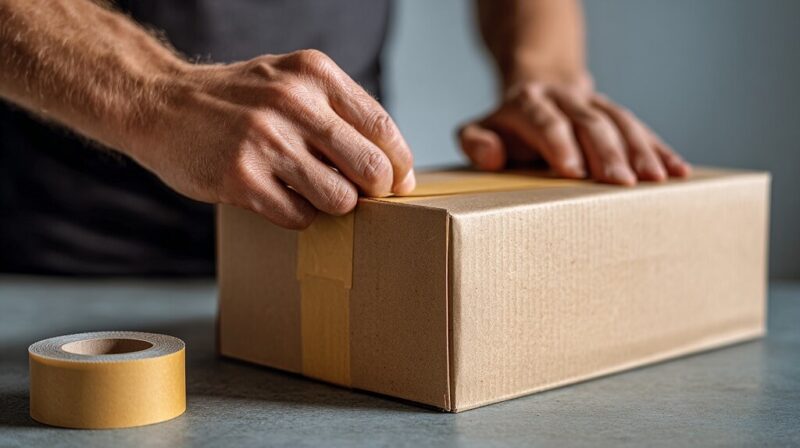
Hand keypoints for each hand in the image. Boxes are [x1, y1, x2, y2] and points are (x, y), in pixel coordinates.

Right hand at [127, 50, 414, 228]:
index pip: (382, 127)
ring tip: (314, 194)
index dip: (400, 164)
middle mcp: (293, 103)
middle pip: (371, 168)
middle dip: (376, 191)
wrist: (161, 104)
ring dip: (334, 205)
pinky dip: (300, 216)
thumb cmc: (237, 99)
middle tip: (362, 196)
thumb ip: (338, 110)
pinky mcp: (241, 179)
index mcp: (313, 73)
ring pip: (339, 199)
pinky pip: (300, 216)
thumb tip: (392, 164)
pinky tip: (284, 199)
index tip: (399, 182)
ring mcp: (265, 141)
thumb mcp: (289, 80)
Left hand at [458, 74, 689, 184]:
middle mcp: (564, 98)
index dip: (560, 144)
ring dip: (639, 151)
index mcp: (528, 103)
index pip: (546, 121)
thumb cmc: (506, 127)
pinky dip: (660, 149)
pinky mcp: (615, 113)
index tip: (573, 172)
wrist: (536, 91)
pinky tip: (677, 171)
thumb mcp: (478, 130)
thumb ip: (476, 142)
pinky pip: (641, 128)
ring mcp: (593, 103)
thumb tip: (492, 156)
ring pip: (620, 122)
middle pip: (589, 122)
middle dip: (607, 152)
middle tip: (620, 184)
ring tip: (654, 181)